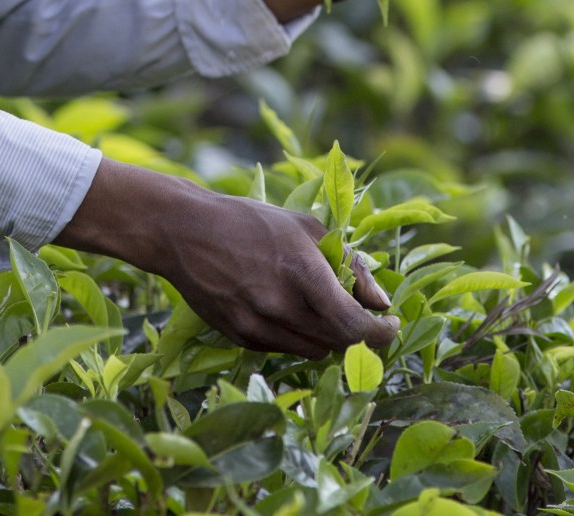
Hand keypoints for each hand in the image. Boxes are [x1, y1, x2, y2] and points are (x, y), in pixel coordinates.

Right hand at [55, 158, 399, 358]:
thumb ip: (349, 265)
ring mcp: (256, 326)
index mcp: (301, 272)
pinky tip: (287, 307)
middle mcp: (279, 306)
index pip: (356, 326)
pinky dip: (298, 335)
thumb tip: (380, 302)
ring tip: (322, 307)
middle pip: (340, 342)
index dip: (382, 333)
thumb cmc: (249, 222)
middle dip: (359, 331)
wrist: (183, 231)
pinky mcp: (239, 337)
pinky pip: (285, 348)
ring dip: (329, 335)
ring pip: (315, 351)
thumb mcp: (306, 227)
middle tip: (360, 312)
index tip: (389, 323)